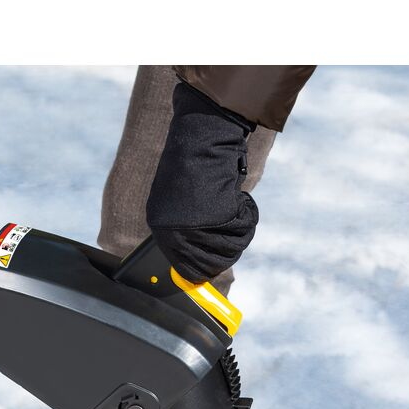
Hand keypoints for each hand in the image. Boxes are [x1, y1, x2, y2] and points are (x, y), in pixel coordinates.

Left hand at [146, 82, 258, 282]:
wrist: (204, 139)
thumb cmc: (197, 167)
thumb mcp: (186, 203)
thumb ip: (191, 231)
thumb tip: (203, 268)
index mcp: (162, 228)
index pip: (187, 269)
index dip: (207, 267)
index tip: (217, 266)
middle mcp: (173, 232)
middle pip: (212, 264)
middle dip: (229, 248)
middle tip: (234, 226)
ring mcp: (193, 226)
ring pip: (230, 250)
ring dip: (239, 229)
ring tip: (234, 205)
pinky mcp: (214, 218)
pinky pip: (242, 231)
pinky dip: (247, 215)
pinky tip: (238, 198)